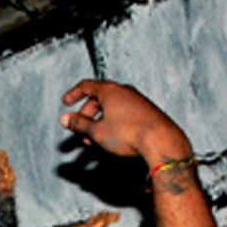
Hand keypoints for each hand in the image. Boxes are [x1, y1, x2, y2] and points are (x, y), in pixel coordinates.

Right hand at [60, 80, 191, 165]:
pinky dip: (115, 121)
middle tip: (82, 130)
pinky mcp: (147, 111)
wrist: (160, 141)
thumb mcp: (97, 131)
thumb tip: (66, 119)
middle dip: (88, 114)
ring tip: (97, 138)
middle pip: (99, 98)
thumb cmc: (130, 133)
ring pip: (113, 106)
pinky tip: (115, 136)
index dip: (73, 94)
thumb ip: (79, 124)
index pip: (86, 86)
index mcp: (110, 90)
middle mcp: (125, 91)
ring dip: (101, 120)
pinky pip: (126, 112)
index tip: (66, 102)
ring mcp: (138, 100)